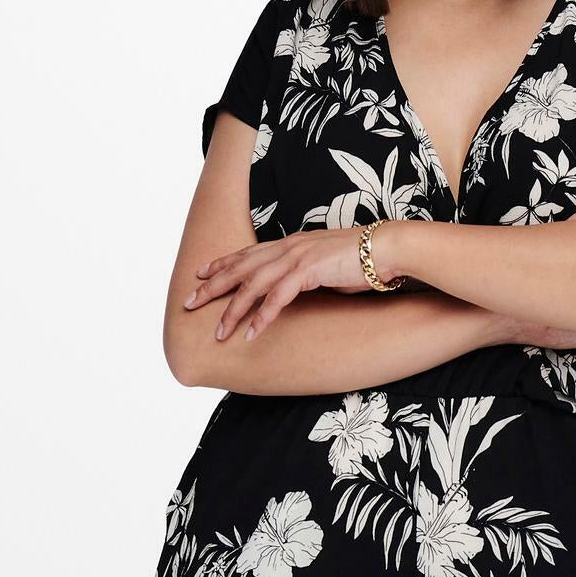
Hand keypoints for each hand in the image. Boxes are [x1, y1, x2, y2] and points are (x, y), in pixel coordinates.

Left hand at [181, 226, 374, 344]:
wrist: (386, 249)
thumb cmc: (362, 260)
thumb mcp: (326, 265)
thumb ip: (306, 273)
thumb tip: (298, 287)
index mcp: (291, 243)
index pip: (248, 254)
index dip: (222, 264)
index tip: (201, 275)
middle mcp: (288, 247)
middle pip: (240, 267)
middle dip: (212, 287)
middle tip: (189, 303)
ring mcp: (297, 258)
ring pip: (253, 285)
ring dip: (233, 310)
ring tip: (219, 332)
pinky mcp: (309, 271)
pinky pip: (278, 298)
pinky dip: (262, 316)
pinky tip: (251, 333)